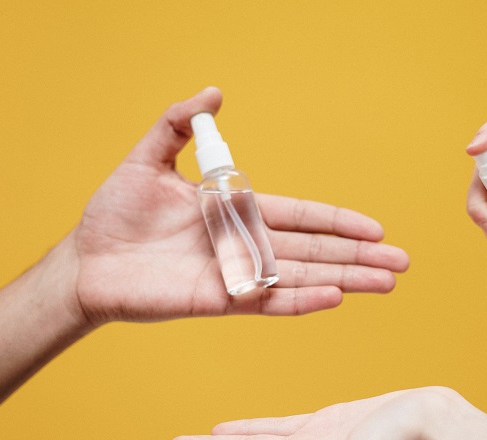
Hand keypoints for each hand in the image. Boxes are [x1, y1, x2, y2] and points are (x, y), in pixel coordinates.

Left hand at [68, 87, 408, 326]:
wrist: (84, 261)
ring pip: (303, 276)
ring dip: (346, 279)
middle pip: (315, 250)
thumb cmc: (115, 213)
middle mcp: (245, 245)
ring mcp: (236, 275)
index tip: (376, 229)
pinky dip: (302, 300)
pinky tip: (336, 297)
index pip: (302, 217)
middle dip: (360, 256)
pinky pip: (269, 300)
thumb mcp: (147, 157)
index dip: (339, 222)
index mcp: (237, 211)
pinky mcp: (219, 301)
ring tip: (386, 283)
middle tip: (402, 263)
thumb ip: (181, 124)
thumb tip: (214, 92)